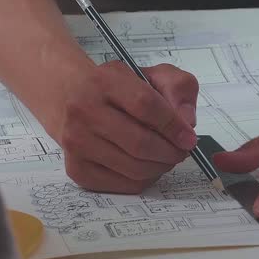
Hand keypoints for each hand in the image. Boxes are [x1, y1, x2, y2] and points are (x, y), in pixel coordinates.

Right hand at [57, 61, 199, 193]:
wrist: (69, 97)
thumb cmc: (115, 88)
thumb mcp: (149, 74)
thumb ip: (178, 87)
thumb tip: (187, 121)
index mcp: (103, 81)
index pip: (145, 105)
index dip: (173, 125)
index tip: (189, 137)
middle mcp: (83, 111)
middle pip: (140, 143)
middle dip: (171, 152)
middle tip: (182, 151)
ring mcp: (76, 143)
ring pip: (134, 168)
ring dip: (161, 167)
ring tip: (167, 157)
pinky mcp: (77, 169)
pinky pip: (123, 184)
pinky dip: (145, 179)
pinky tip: (148, 166)